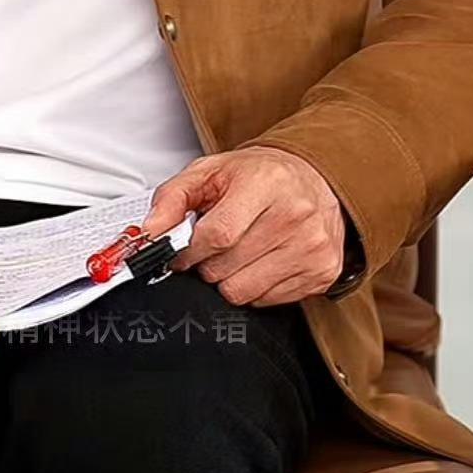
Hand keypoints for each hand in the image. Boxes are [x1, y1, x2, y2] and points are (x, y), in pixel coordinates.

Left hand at [146, 148, 345, 304]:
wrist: (314, 178)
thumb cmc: (262, 175)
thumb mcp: (210, 171)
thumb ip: (172, 198)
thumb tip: (150, 232)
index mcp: (267, 183)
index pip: (217, 235)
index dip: (189, 250)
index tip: (182, 251)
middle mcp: (295, 215)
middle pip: (226, 268)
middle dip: (207, 264)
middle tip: (213, 247)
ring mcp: (312, 247)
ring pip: (243, 291)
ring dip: (228, 278)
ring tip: (238, 253)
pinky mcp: (322, 272)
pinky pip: (266, 301)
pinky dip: (255, 287)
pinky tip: (261, 261)